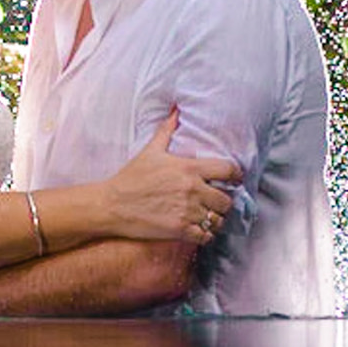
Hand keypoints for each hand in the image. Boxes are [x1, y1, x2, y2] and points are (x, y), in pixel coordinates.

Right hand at [72, 121, 242, 253]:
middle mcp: (192, 189)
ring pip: (218, 220)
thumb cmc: (131, 178)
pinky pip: (206, 236)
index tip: (233, 180)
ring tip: (209, 217)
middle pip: (227, 200)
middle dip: (224, 202)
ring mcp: (187, 211)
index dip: (235, 176)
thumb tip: (176, 110)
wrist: (112, 205)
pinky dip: (206, 235)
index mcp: (188, 168)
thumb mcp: (150, 150)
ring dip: (216, 220)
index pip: (228, 170)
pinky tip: (199, 230)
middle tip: (218, 202)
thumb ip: (167, 130)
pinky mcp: (179, 230)